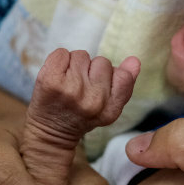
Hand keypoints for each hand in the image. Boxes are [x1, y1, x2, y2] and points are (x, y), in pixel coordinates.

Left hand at [23, 49, 138, 184]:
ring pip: (81, 55)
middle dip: (92, 70)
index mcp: (110, 109)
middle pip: (102, 61)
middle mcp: (92, 100)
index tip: (98, 89)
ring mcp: (70, 89)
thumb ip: (124, 85)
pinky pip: (61, 52)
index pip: (123, 75)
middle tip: (80, 88)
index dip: (110, 76)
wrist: (49, 132)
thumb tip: (134, 60)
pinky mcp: (50, 80)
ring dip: (75, 65)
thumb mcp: (109, 107)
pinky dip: (59, 61)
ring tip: (68, 83)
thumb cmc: (80, 116)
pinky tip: (57, 77)